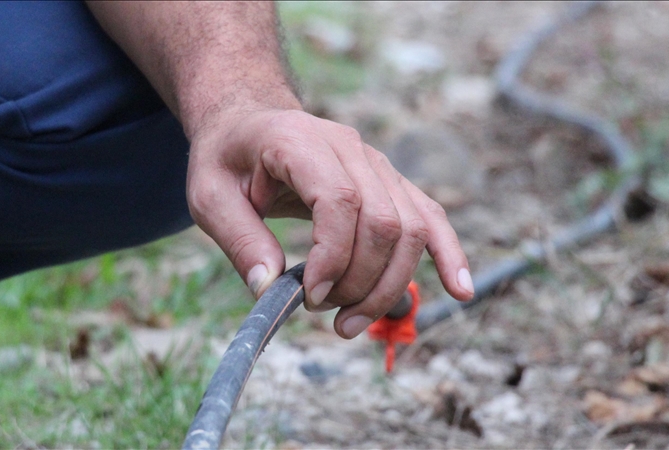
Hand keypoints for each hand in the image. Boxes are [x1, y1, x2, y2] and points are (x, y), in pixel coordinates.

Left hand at [187, 107, 474, 338]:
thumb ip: (238, 239)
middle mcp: (351, 148)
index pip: (340, 200)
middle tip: (321, 312)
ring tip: (349, 323)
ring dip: (388, 286)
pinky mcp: (392, 185)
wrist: (250, 121)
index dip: (333, 256)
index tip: (309, 295)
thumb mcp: (208, 196)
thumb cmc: (227, 159)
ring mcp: (378, 165)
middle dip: (359, 282)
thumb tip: (268, 289)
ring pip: (410, 229)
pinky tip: (460, 291)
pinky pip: (430, 218)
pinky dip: (448, 255)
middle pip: (382, 222)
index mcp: (301, 142)